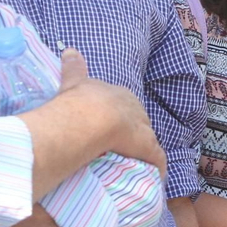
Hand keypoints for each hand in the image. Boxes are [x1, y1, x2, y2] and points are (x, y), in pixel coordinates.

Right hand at [50, 49, 166, 174]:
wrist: (91, 116)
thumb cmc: (78, 102)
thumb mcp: (73, 82)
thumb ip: (72, 68)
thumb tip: (69, 50)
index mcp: (118, 94)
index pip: (124, 105)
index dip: (119, 116)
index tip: (113, 126)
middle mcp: (134, 107)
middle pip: (137, 121)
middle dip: (133, 132)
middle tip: (121, 147)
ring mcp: (142, 127)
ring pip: (147, 138)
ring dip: (143, 151)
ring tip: (134, 163)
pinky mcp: (147, 147)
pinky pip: (156, 159)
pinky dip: (156, 167)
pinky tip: (155, 177)